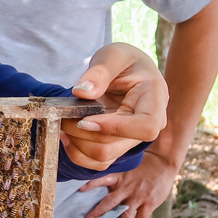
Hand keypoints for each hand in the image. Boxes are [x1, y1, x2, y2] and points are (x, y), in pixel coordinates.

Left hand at [59, 43, 168, 171]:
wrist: (126, 71)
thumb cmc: (124, 61)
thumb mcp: (113, 55)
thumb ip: (99, 71)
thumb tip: (82, 92)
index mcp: (154, 100)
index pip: (146, 127)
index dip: (114, 128)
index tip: (85, 119)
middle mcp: (147, 125)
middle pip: (115, 145)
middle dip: (82, 133)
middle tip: (62, 116)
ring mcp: (131, 139)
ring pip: (103, 157)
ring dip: (76, 144)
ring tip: (62, 123)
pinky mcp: (117, 145)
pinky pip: (97, 162)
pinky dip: (77, 153)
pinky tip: (66, 135)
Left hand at [79, 152, 178, 217]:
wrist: (163, 163)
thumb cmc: (142, 165)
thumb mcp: (125, 168)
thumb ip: (114, 179)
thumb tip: (99, 188)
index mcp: (119, 177)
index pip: (101, 180)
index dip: (90, 184)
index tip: (79, 190)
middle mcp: (126, 187)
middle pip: (109, 202)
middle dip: (98, 212)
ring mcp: (138, 196)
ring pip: (123, 213)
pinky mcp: (149, 203)